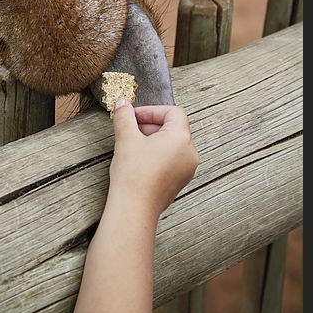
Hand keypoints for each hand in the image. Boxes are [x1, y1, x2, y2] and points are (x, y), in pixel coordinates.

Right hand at [109, 101, 198, 218]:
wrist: (134, 209)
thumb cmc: (133, 174)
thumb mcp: (126, 138)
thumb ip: (124, 116)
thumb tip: (122, 103)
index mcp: (181, 138)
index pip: (172, 112)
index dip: (151, 110)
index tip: (134, 116)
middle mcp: (190, 153)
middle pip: (174, 127)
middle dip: (150, 124)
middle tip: (130, 128)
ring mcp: (187, 168)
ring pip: (173, 143)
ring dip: (153, 138)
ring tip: (133, 144)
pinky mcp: (180, 181)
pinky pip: (173, 158)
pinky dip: (158, 153)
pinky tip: (139, 159)